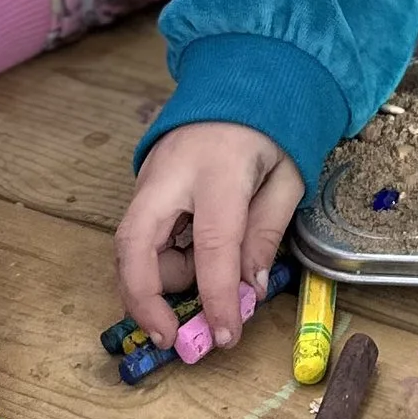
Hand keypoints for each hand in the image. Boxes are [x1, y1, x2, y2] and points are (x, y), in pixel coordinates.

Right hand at [115, 121, 300, 353]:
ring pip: (130, 245)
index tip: (224, 336)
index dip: (216, 297)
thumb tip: (248, 288)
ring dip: (158, 279)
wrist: (238, 80)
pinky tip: (189, 259)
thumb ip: (265, 233)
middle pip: (135, 245)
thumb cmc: (269, 129)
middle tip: (168, 338)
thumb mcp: (287, 178)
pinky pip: (139, 235)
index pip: (213, 244)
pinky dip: (156, 261)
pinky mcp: (140, 185)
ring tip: (202, 278)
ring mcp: (147, 178)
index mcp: (218, 169)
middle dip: (143, 300)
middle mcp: (169, 174)